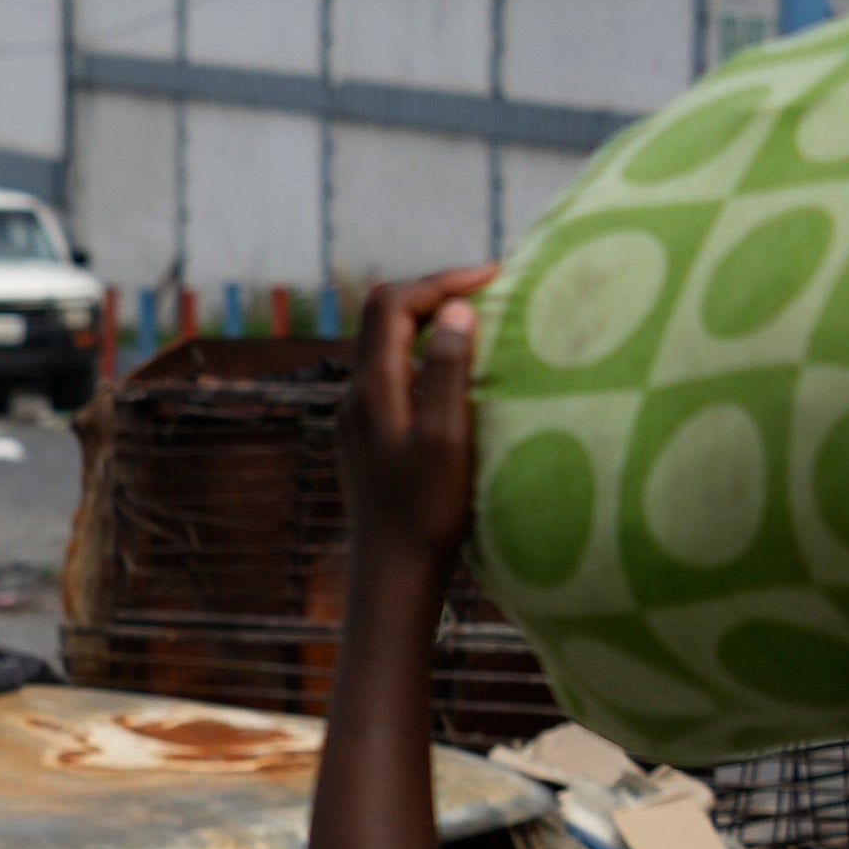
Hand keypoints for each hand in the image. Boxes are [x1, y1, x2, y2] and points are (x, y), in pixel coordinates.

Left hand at [341, 266, 497, 578]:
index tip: (493, 276)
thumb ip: (447, 371)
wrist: (393, 573)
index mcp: (371, 389)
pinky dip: (425, 356)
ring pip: (387, 346)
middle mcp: (355, 396)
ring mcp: (358, 417)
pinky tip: (459, 373)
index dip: (440, 280)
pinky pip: (393, 375)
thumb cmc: (426, 511)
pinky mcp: (370, 437)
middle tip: (489, 290)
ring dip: (430, 324)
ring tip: (481, 322)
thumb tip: (455, 309)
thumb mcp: (447, 437)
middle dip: (435, 293)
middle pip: (384, 317)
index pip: (393, 303)